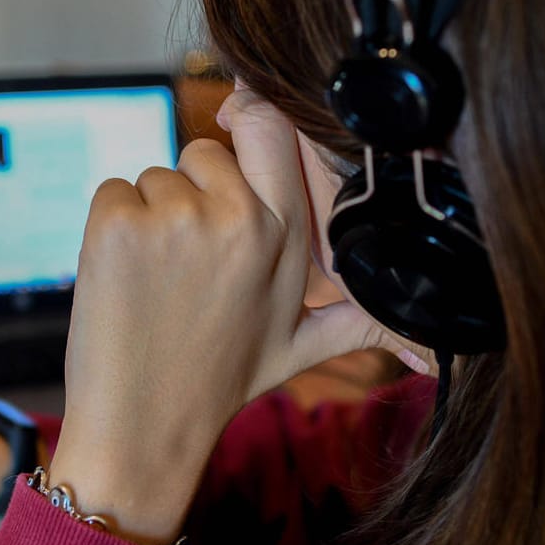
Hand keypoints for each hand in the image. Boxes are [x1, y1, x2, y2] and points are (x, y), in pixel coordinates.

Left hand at [50, 88, 387, 544]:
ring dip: (151, 217)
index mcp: (285, 234)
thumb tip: (433, 345)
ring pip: (155, 176)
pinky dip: (111, 227)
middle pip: (205, 150)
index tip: (236, 128)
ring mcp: (175, 216)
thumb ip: (360, 319)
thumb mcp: (301, 345)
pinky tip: (126, 278)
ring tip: (159, 281)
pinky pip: (113, 190)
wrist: (144, 425)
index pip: (273, 128)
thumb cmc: (219, 381)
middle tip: (191, 260)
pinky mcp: (118, 224)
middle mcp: (237, 216)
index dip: (251, 118)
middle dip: (194, 191)